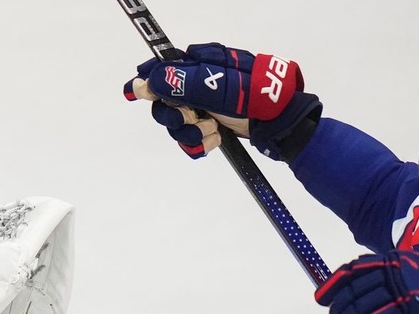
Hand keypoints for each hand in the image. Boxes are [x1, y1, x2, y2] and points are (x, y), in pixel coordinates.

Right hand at [123, 42, 321, 159]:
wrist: (284, 126)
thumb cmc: (259, 100)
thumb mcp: (221, 89)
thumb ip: (185, 84)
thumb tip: (149, 80)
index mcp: (202, 64)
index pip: (164, 67)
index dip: (147, 79)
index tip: (134, 91)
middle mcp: (200, 83)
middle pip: (165, 101)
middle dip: (175, 116)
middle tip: (192, 119)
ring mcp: (205, 105)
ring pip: (176, 123)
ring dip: (191, 132)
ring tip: (212, 132)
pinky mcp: (211, 125)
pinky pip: (190, 137)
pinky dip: (200, 143)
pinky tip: (215, 140)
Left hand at [314, 251, 418, 313]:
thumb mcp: (413, 275)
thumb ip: (387, 281)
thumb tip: (358, 298)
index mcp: (392, 261)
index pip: (352, 270)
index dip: (333, 286)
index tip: (321, 300)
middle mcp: (394, 274)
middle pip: (352, 297)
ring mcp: (401, 293)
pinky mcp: (408, 313)